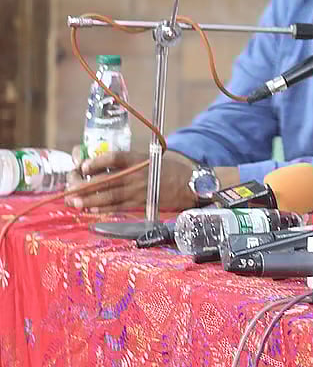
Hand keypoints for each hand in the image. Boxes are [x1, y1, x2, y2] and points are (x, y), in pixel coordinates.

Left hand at [66, 150, 200, 213]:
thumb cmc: (166, 169)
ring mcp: (140, 191)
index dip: (96, 162)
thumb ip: (125, 161)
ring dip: (90, 200)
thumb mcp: (147, 157)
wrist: (189, 185)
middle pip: (107, 180)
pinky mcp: (142, 203)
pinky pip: (119, 207)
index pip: (114, 158)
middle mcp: (138, 175)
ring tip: (74, 202)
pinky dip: (104, 209)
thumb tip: (95, 165)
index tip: (83, 165)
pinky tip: (91, 210)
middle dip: (85, 185)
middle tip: (69, 190)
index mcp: (139, 159)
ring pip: (110, 196)